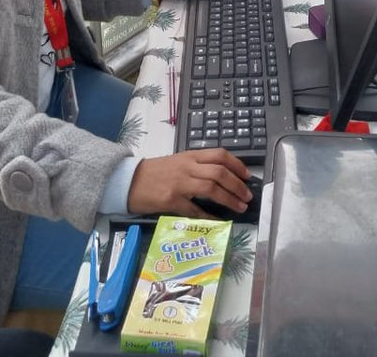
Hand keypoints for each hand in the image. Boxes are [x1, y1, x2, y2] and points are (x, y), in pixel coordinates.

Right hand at [127, 149, 252, 216]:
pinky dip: (209, 216)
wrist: (129, 181)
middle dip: (237, 184)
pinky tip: (218, 221)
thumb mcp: (178, 162)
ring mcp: (179, 183)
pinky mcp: (171, 200)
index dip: (237, 165)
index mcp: (190, 156)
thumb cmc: (155, 173)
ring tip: (239, 207)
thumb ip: (197, 166)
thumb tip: (222, 177)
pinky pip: (194, 209)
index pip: (219, 155)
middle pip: (219, 171)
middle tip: (247, 196)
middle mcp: (187, 167)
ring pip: (211, 188)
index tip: (247, 176)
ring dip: (229, 199)